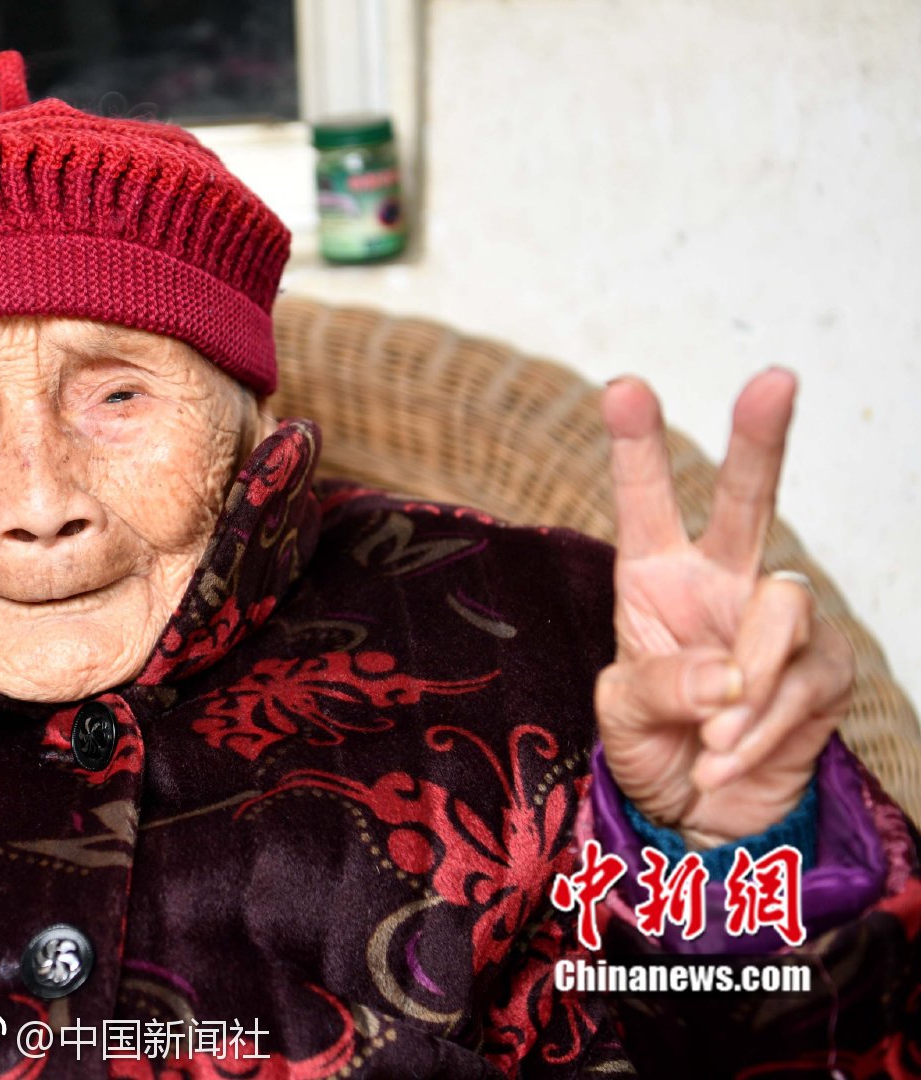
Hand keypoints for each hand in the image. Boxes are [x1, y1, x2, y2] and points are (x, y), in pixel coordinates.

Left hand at [594, 368, 854, 847]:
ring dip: (746, 681)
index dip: (639, 448)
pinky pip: (803, 680)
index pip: (647, 506)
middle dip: (761, 441)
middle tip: (775, 381)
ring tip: (709, 737)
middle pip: (750, 501)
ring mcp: (778, 623)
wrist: (702, 817)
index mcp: (654, 579)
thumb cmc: (652, 748)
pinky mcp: (825, 669)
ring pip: (784, 605)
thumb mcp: (624, 717)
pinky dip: (759, 728)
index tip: (625, 388)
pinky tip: (726, 757)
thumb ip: (664, 686)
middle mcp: (720, 583)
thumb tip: (733, 675)